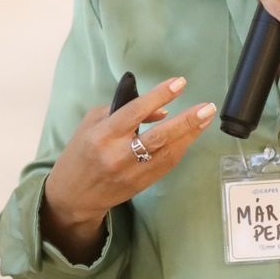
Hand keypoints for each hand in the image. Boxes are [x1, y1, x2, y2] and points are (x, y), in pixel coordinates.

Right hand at [41, 76, 215, 260]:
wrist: (72, 195)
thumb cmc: (80, 152)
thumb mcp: (91, 123)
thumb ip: (121, 111)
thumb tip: (160, 111)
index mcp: (102, 135)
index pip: (134, 112)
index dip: (158, 96)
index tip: (179, 83)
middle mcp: (118, 155)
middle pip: (158, 136)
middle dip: (185, 121)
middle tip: (206, 108)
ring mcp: (132, 173)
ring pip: (168, 153)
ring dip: (190, 135)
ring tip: (205, 118)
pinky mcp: (141, 185)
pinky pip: (166, 165)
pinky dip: (180, 148)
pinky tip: (191, 136)